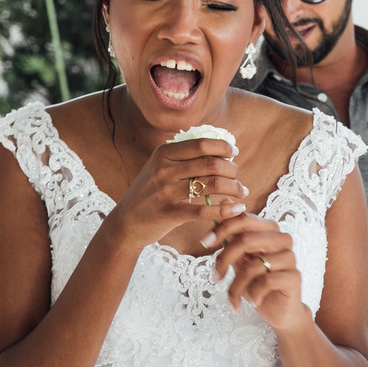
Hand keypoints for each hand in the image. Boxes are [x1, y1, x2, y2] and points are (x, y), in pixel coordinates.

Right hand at [107, 137, 247, 249]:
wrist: (126, 222)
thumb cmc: (150, 193)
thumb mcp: (159, 168)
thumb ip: (183, 157)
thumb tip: (218, 149)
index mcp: (163, 153)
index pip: (201, 144)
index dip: (223, 146)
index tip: (234, 152)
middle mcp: (164, 169)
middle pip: (211, 164)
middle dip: (232, 169)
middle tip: (238, 177)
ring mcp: (166, 191)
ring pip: (211, 184)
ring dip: (233, 188)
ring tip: (241, 192)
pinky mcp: (169, 213)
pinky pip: (204, 210)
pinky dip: (225, 210)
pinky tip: (236, 210)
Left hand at [207, 214, 309, 331]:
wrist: (279, 311)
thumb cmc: (258, 283)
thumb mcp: (240, 260)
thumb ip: (232, 237)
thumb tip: (222, 205)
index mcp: (269, 230)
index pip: (244, 219)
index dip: (222, 228)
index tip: (204, 243)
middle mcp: (282, 239)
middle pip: (245, 240)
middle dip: (224, 260)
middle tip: (215, 278)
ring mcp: (290, 257)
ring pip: (252, 266)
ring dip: (236, 287)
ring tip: (232, 300)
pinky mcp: (295, 277)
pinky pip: (265, 282)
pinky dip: (253, 294)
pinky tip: (252, 302)